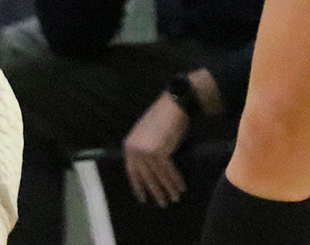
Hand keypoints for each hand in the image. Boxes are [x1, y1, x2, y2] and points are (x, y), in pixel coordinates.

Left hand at [123, 91, 188, 206]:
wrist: (173, 106)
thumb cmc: (161, 117)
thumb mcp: (146, 134)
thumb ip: (144, 149)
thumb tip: (149, 167)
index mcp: (129, 146)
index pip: (132, 172)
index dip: (138, 186)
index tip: (143, 198)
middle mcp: (135, 151)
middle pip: (146, 176)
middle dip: (154, 191)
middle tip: (161, 203)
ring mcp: (147, 152)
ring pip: (158, 176)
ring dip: (167, 189)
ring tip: (173, 199)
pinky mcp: (160, 152)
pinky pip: (169, 171)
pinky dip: (175, 180)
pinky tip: (180, 188)